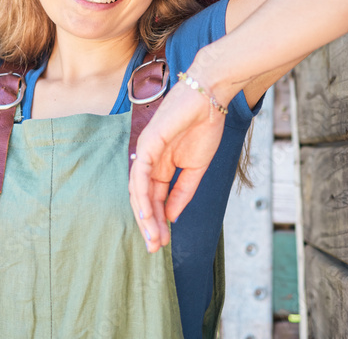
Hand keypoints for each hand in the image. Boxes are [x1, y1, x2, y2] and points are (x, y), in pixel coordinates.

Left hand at [128, 76, 230, 252]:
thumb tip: (171, 217)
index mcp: (160, 166)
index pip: (153, 199)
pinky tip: (148, 215)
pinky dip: (143, 196)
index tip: (164, 242)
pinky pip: (140, 175)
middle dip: (149, 225)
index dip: (158, 221)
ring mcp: (145, 152)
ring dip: (145, 217)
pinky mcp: (147, 144)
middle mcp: (148, 161)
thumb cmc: (204, 126)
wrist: (209, 98)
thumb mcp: (195, 169)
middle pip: (142, 199)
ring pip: (138, 191)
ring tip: (153, 238)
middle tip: (155, 248)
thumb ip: (182, 192)